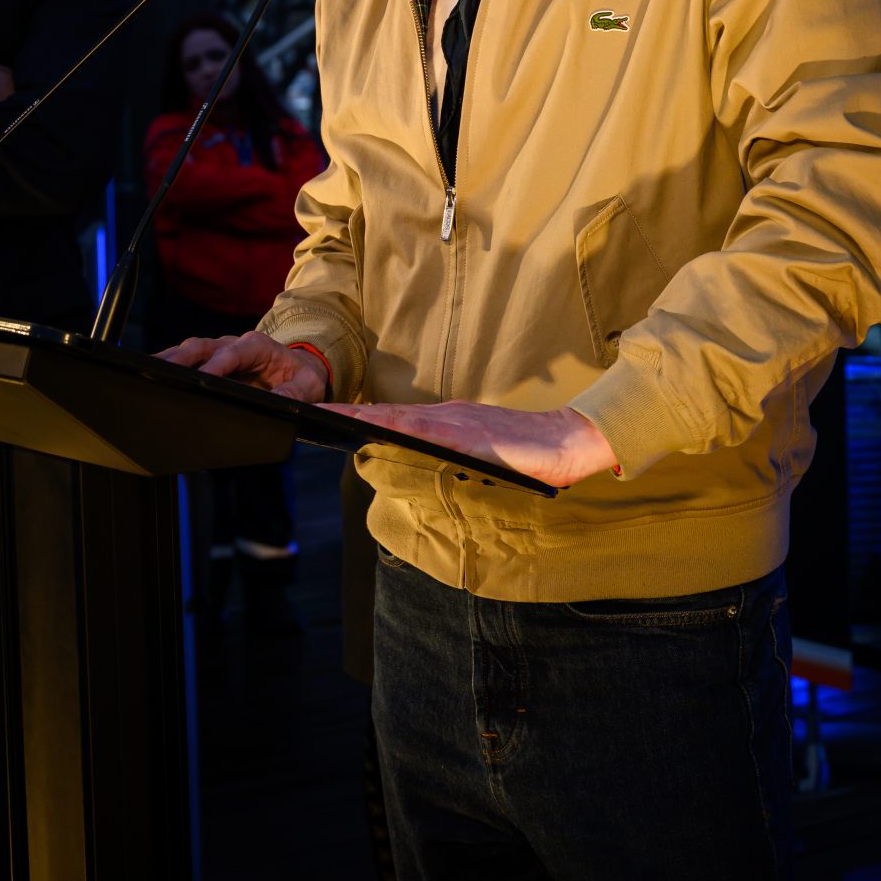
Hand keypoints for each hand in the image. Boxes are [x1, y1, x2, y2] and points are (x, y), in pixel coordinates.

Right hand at [155, 330, 328, 402]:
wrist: (299, 370)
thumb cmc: (302, 377)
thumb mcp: (307, 386)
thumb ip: (293, 393)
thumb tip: (278, 401)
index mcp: (258, 347)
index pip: (234, 353)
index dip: (217, 364)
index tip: (203, 378)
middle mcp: (235, 344)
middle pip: (203, 346)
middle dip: (181, 357)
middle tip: (159, 369)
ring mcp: (220, 351)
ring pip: (190, 350)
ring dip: (169, 359)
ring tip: (145, 369)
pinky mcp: (210, 362)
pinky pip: (187, 360)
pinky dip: (169, 365)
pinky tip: (150, 374)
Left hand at [320, 399, 617, 487]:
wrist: (570, 442)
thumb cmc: (531, 453)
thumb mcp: (483, 455)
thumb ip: (454, 454)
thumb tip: (423, 466)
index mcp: (448, 423)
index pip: (396, 420)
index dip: (359, 418)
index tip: (326, 419)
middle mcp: (447, 417)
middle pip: (388, 416)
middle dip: (349, 415)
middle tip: (311, 414)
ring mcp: (456, 422)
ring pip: (399, 419)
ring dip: (362, 418)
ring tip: (328, 418)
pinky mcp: (468, 433)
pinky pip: (424, 429)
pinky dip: (394, 426)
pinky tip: (373, 427)